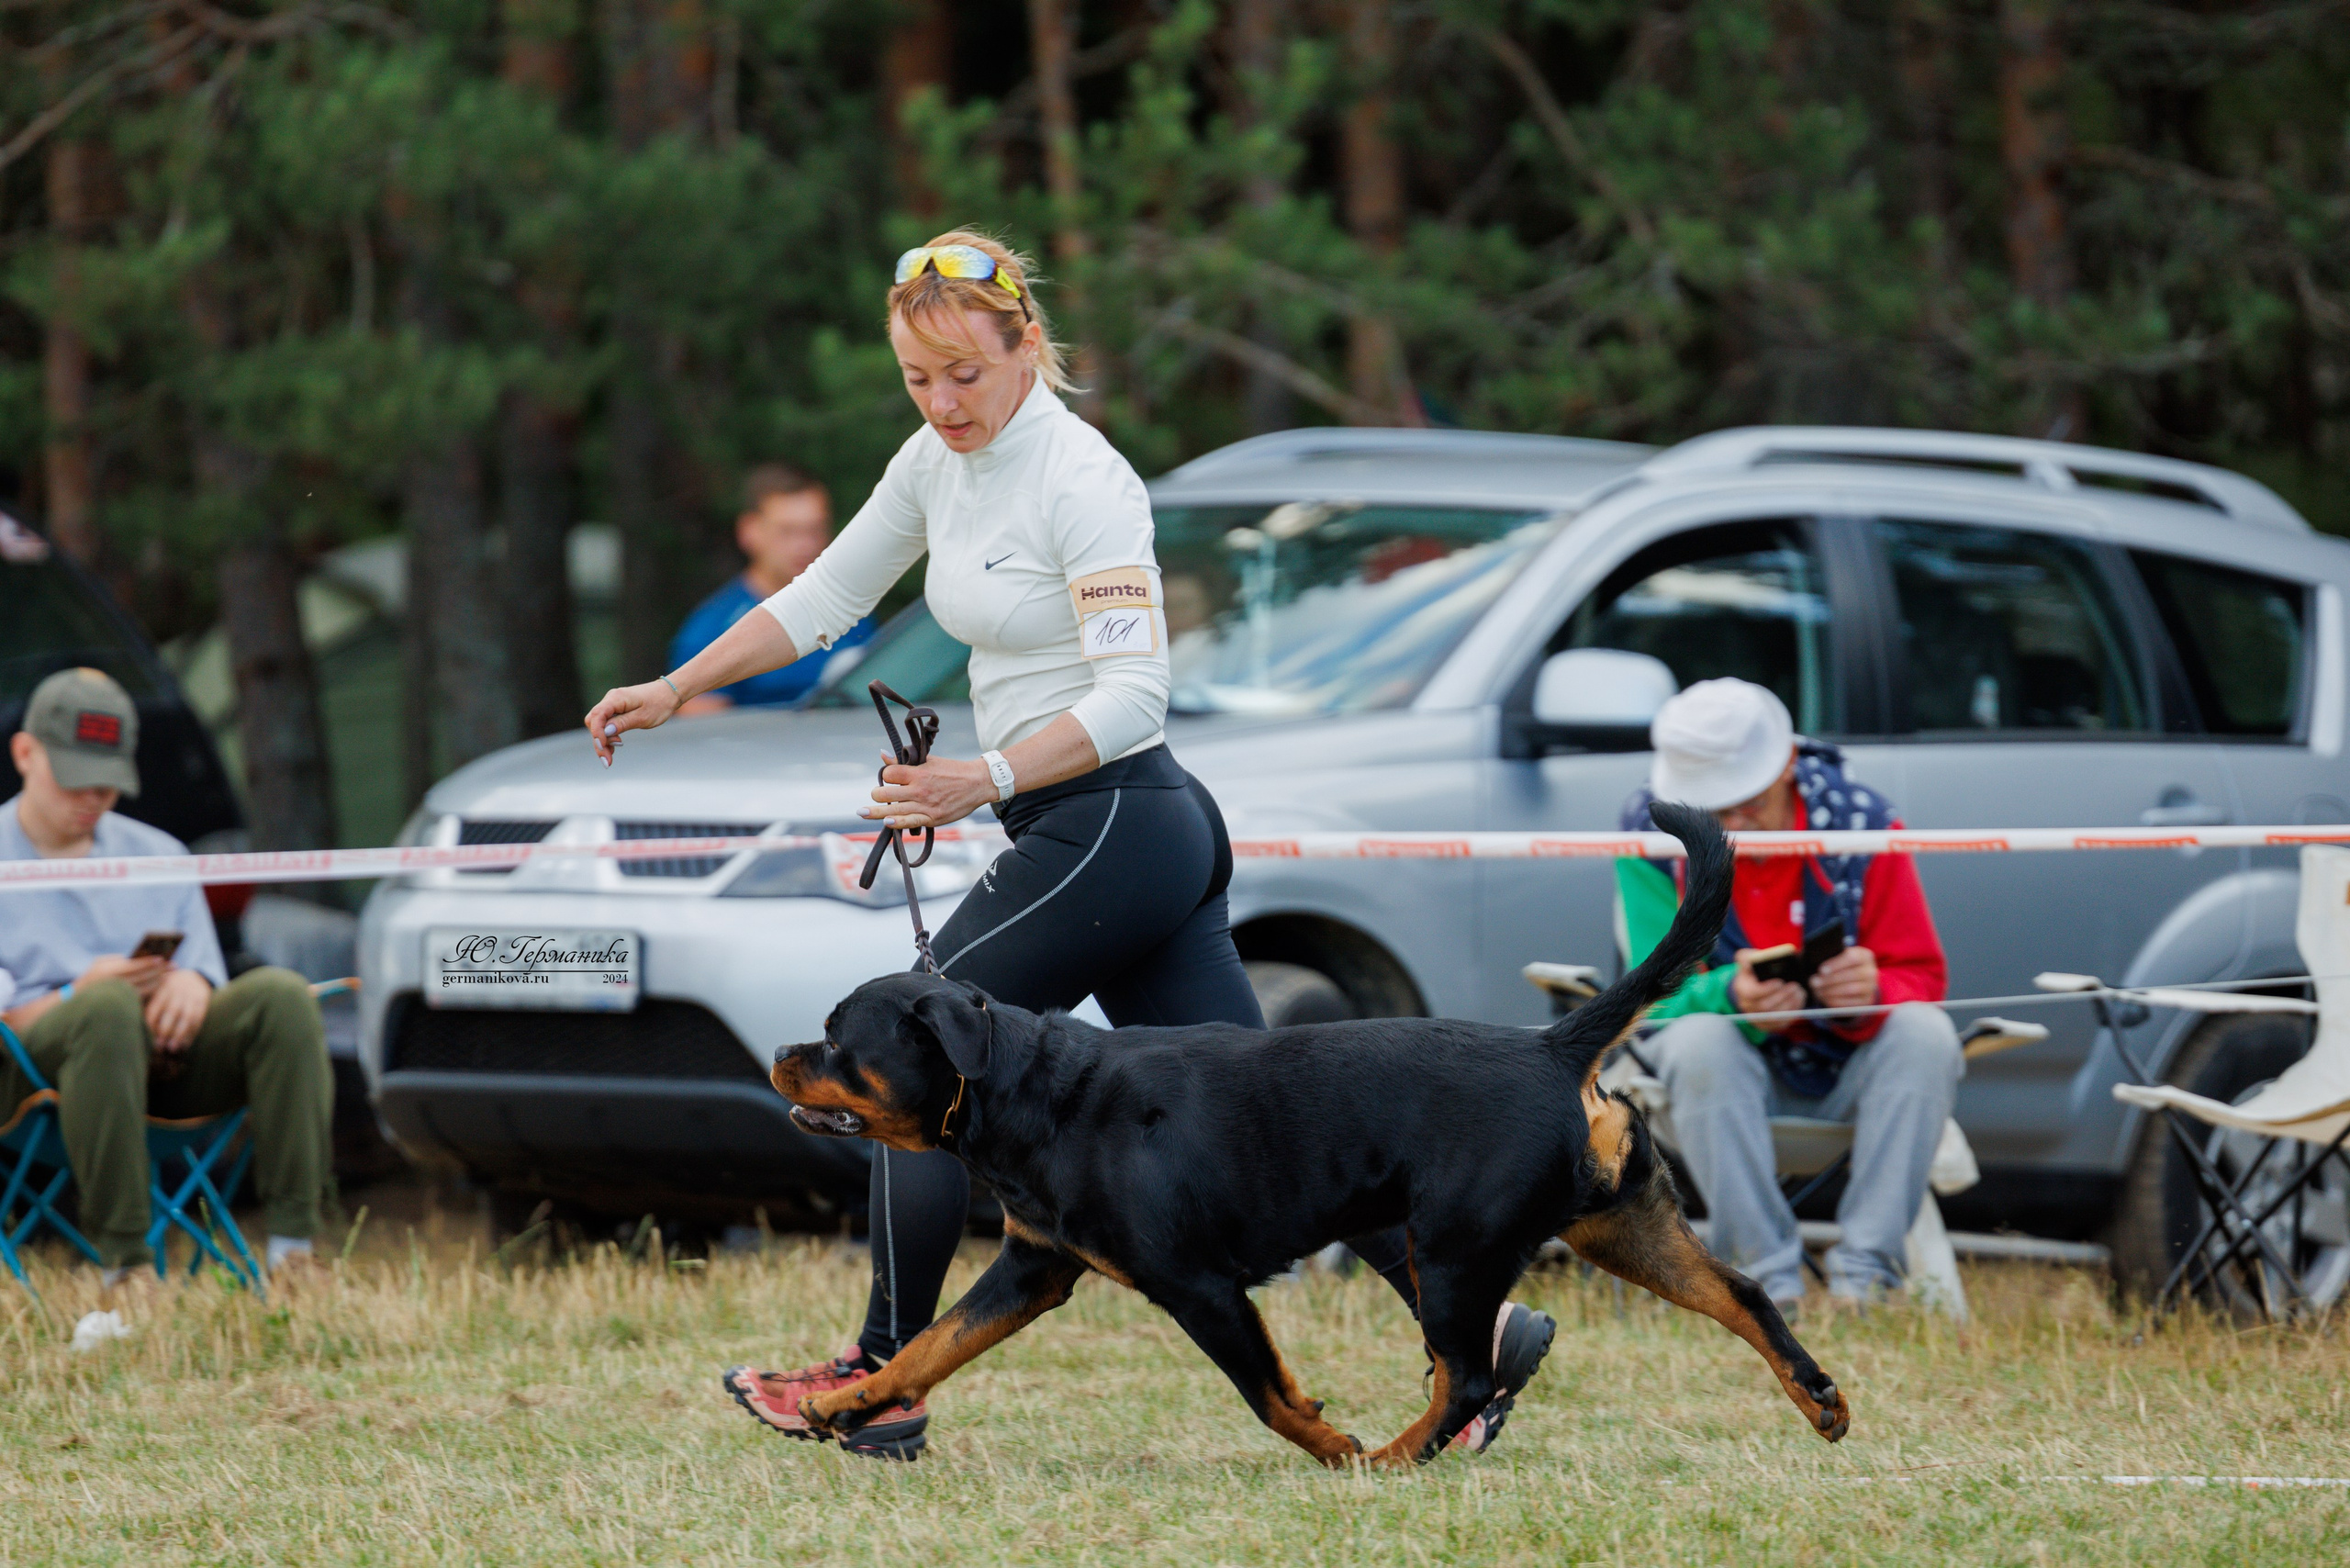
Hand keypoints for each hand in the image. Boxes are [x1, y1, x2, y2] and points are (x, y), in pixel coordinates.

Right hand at [80, 953, 167, 997]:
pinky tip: (159, 985)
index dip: (149, 962)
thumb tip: (141, 958)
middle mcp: (113, 983)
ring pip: (144, 988)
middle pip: (142, 976)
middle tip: (174, 966)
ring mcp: (117, 996)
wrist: (76, 1001)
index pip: (133, 965)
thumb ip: (119, 960)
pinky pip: (142, 997)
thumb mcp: (100, 964)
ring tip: (169, 975)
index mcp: (107, 970)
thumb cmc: (92, 978)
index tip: (162, 958)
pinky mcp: (121, 1005)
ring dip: (159, 981)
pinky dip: (152, 990)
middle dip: (160, 971)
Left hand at [145, 967, 210, 1052]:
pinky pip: (199, 1018)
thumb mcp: (155, 990)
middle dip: (165, 1031)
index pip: (154, 1008)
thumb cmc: (166, 990)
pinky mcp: (203, 1000)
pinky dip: (192, 1032)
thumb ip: (145, 1003)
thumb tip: (131, 1024)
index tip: (147, 1039)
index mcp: (161, 988)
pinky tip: (186, 1044)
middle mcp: (177, 989)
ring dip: (180, 1034)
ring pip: (187, 1016)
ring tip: (173, 1049)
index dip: (151, 1025)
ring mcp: (191, 994)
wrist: (193, 976)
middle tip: (159, 1047)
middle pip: (172, 1012)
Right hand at [584, 680, 682, 765]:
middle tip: (608, 759)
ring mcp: (612, 704)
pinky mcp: (616, 710)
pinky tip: (613, 747)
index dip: (597, 732)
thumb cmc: (659, 704)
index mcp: (616, 698)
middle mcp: (611, 699)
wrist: (667, 693)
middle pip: (594, 721)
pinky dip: (607, 736)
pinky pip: (605, 723)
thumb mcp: (643, 717)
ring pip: (598, 724)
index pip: (597, 715)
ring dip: (602, 741)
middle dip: (598, 741)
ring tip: (611, 756)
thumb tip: (605, 732)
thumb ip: (623, 724)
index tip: (603, 747)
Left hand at [861, 753, 993, 830]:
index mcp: (918, 773)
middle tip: (879, 795)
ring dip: (875, 812)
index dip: (886, 776)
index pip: (889, 774)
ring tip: (863, 812)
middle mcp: (919, 789)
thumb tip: (882, 754)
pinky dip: (896, 823)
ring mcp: (925, 805)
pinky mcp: (932, 818)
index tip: (890, 779)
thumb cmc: (953, 771)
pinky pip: (909, 822)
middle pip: (885, 794)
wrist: (977, 783)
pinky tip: (886, 823)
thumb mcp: (929, 761)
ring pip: (892, 810)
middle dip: (878, 794)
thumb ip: (904, 762)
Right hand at [1730, 949, 1807, 1030]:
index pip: (1752, 993)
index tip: (1780, 981)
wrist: (1753, 985)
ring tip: (1799, 992)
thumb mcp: (1748, 959)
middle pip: (1764, 1007)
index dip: (1767, 989)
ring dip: (1789, 1004)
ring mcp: (1756, 1017)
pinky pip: (1780, 1023)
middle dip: (1782, 996)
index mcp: (1741, 988)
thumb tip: (1752, 961)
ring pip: (1774, 1017)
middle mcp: (1746, 1005)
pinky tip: (1798, 1001)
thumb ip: (1748, 957)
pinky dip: (1792, 1012)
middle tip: (1795, 986)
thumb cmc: (1753, 970)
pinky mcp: (1767, 1025)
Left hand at [1810, 945, 1878, 1011]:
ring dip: (1831, 991)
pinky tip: (1824, 998)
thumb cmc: (1841, 965)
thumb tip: (1816, 963)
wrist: (1856, 980)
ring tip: (1817, 991)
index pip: (1852, 958)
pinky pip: (1851, 1002)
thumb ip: (1830, 957)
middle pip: (1851, 975)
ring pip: (1851, 989)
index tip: (1821, 970)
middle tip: (1813, 982)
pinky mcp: (1866, 1000)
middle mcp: (1870, 971)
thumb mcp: (1839, 957)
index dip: (1835, 964)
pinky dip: (1835, 1001)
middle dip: (1830, 980)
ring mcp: (1870, 987)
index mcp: (1864, 955)